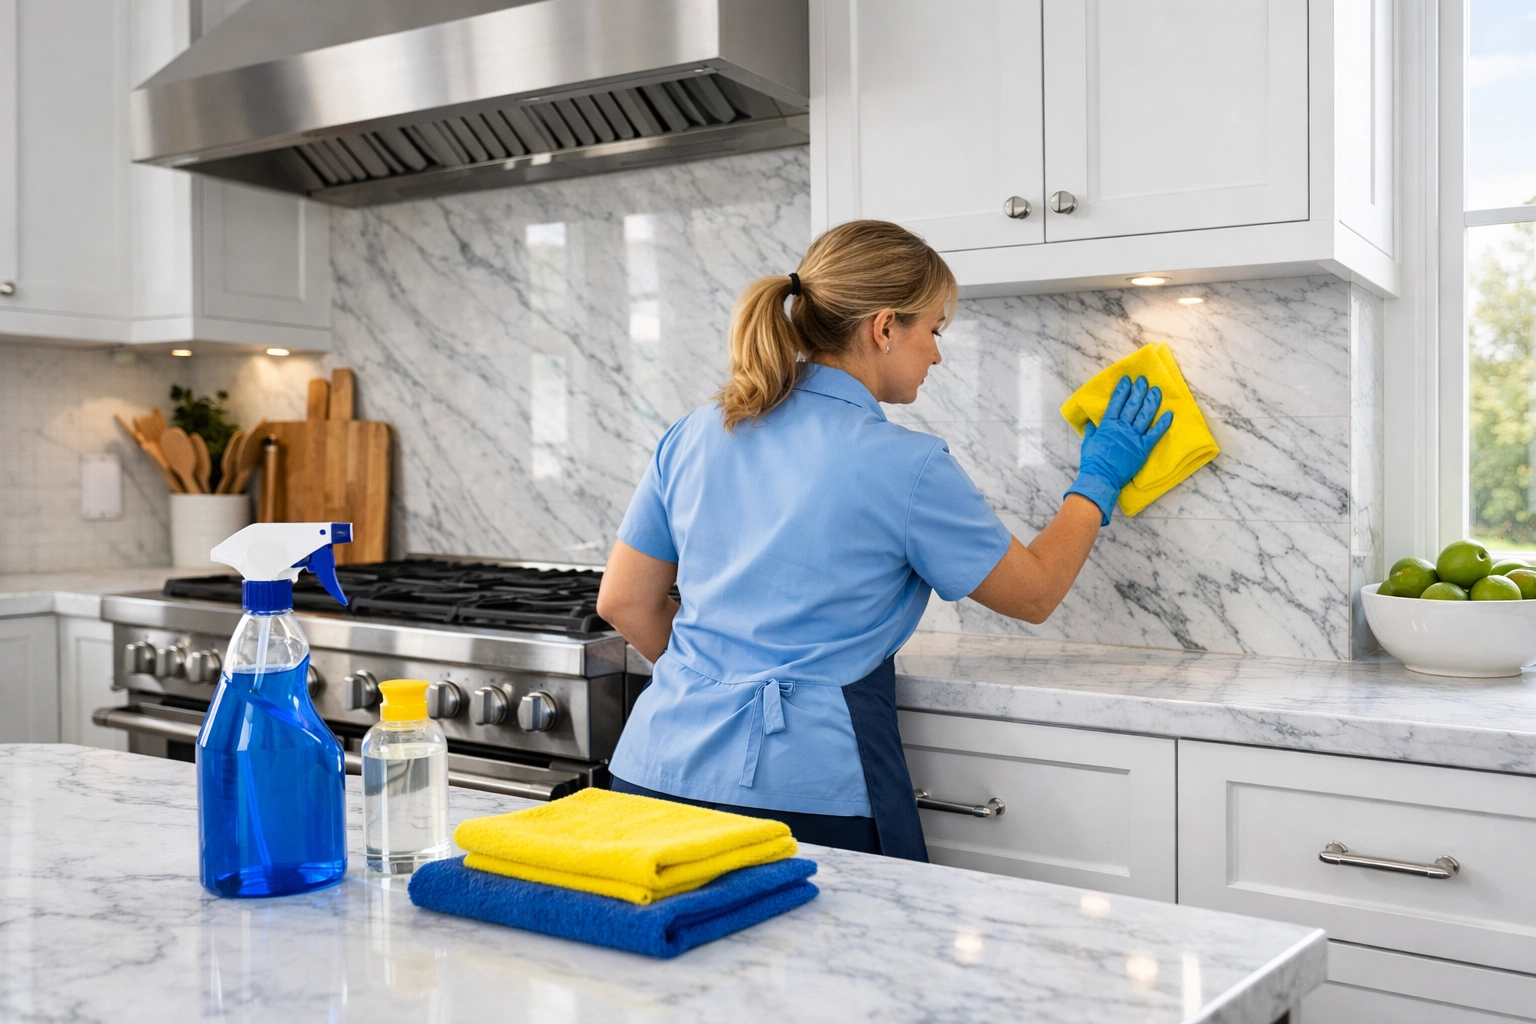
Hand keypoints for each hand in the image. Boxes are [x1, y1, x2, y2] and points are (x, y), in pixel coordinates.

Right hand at [1064, 375, 1172, 524]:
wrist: (1101, 477)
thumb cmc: (1092, 461)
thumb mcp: (1088, 443)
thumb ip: (1091, 432)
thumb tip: (1090, 424)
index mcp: (1108, 425)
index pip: (1116, 403)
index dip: (1122, 390)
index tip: (1127, 380)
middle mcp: (1122, 428)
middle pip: (1132, 406)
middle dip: (1138, 391)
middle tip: (1143, 380)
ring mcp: (1133, 437)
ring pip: (1145, 416)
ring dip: (1151, 402)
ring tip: (1156, 391)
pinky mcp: (1143, 448)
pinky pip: (1155, 434)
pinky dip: (1163, 424)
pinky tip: (1169, 414)